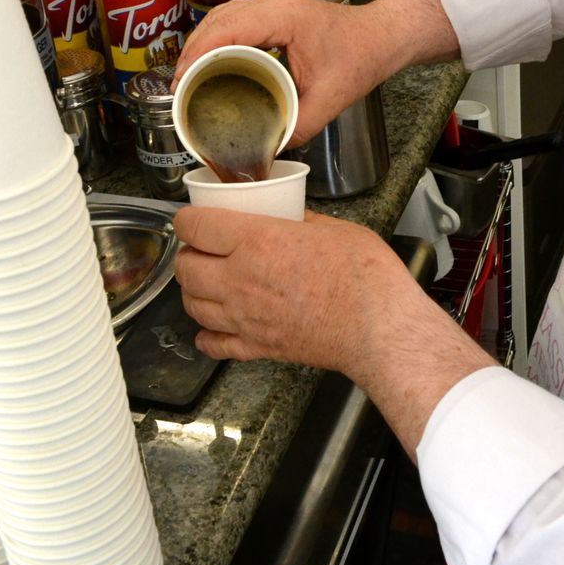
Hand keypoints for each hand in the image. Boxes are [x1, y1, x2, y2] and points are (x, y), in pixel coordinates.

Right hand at [174, 0, 382, 143]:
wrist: (383, 37)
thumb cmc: (363, 55)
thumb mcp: (331, 99)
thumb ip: (299, 125)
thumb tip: (268, 145)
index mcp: (283, 18)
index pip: (227, 31)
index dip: (198, 56)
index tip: (182, 82)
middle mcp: (274, 6)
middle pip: (217, 21)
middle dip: (192, 52)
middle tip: (179, 87)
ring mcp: (274, 7)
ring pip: (222, 17)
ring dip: (202, 43)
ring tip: (188, 76)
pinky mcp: (275, 16)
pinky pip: (235, 20)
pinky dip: (218, 39)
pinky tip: (211, 61)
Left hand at [174, 204, 412, 370]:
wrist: (377, 329)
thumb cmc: (365, 276)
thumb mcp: (334, 228)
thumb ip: (300, 222)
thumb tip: (289, 219)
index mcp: (256, 241)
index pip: (194, 226)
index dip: (188, 218)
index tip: (195, 217)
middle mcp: (240, 280)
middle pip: (185, 267)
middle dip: (188, 254)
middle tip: (204, 248)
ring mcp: (244, 318)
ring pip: (192, 304)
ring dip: (194, 291)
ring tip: (209, 282)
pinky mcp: (257, 347)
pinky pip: (213, 344)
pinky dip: (207, 334)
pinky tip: (215, 326)